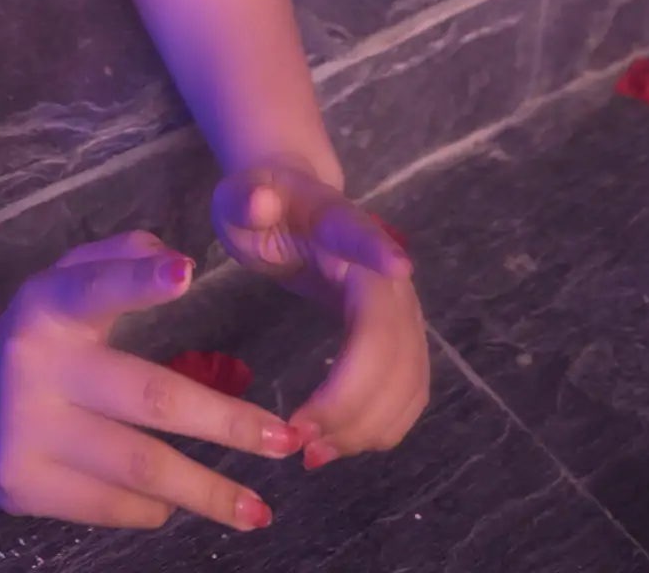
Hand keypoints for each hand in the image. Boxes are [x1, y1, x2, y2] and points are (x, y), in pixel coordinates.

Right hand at [0, 230, 298, 532]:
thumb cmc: (39, 333)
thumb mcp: (66, 280)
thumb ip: (121, 259)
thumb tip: (178, 262)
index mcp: (49, 306)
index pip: (97, 287)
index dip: (140, 280)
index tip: (187, 273)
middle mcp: (37, 366)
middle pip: (148, 396)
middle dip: (225, 422)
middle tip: (284, 439)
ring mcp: (29, 432)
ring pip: (138, 466)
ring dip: (207, 490)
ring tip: (258, 509)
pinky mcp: (25, 487)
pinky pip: (111, 504)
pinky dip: (156, 506)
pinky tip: (182, 503)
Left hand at [211, 159, 429, 467]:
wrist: (295, 206)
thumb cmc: (263, 206)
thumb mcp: (240, 197)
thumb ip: (245, 199)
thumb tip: (260, 199)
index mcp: (343, 227)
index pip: (366, 239)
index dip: (381, 253)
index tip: (401, 268)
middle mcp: (386, 273)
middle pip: (389, 340)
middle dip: (351, 400)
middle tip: (298, 440)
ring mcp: (402, 309)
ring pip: (407, 378)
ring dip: (366, 425)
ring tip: (312, 452)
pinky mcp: (403, 340)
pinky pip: (408, 393)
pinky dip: (379, 427)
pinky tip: (337, 444)